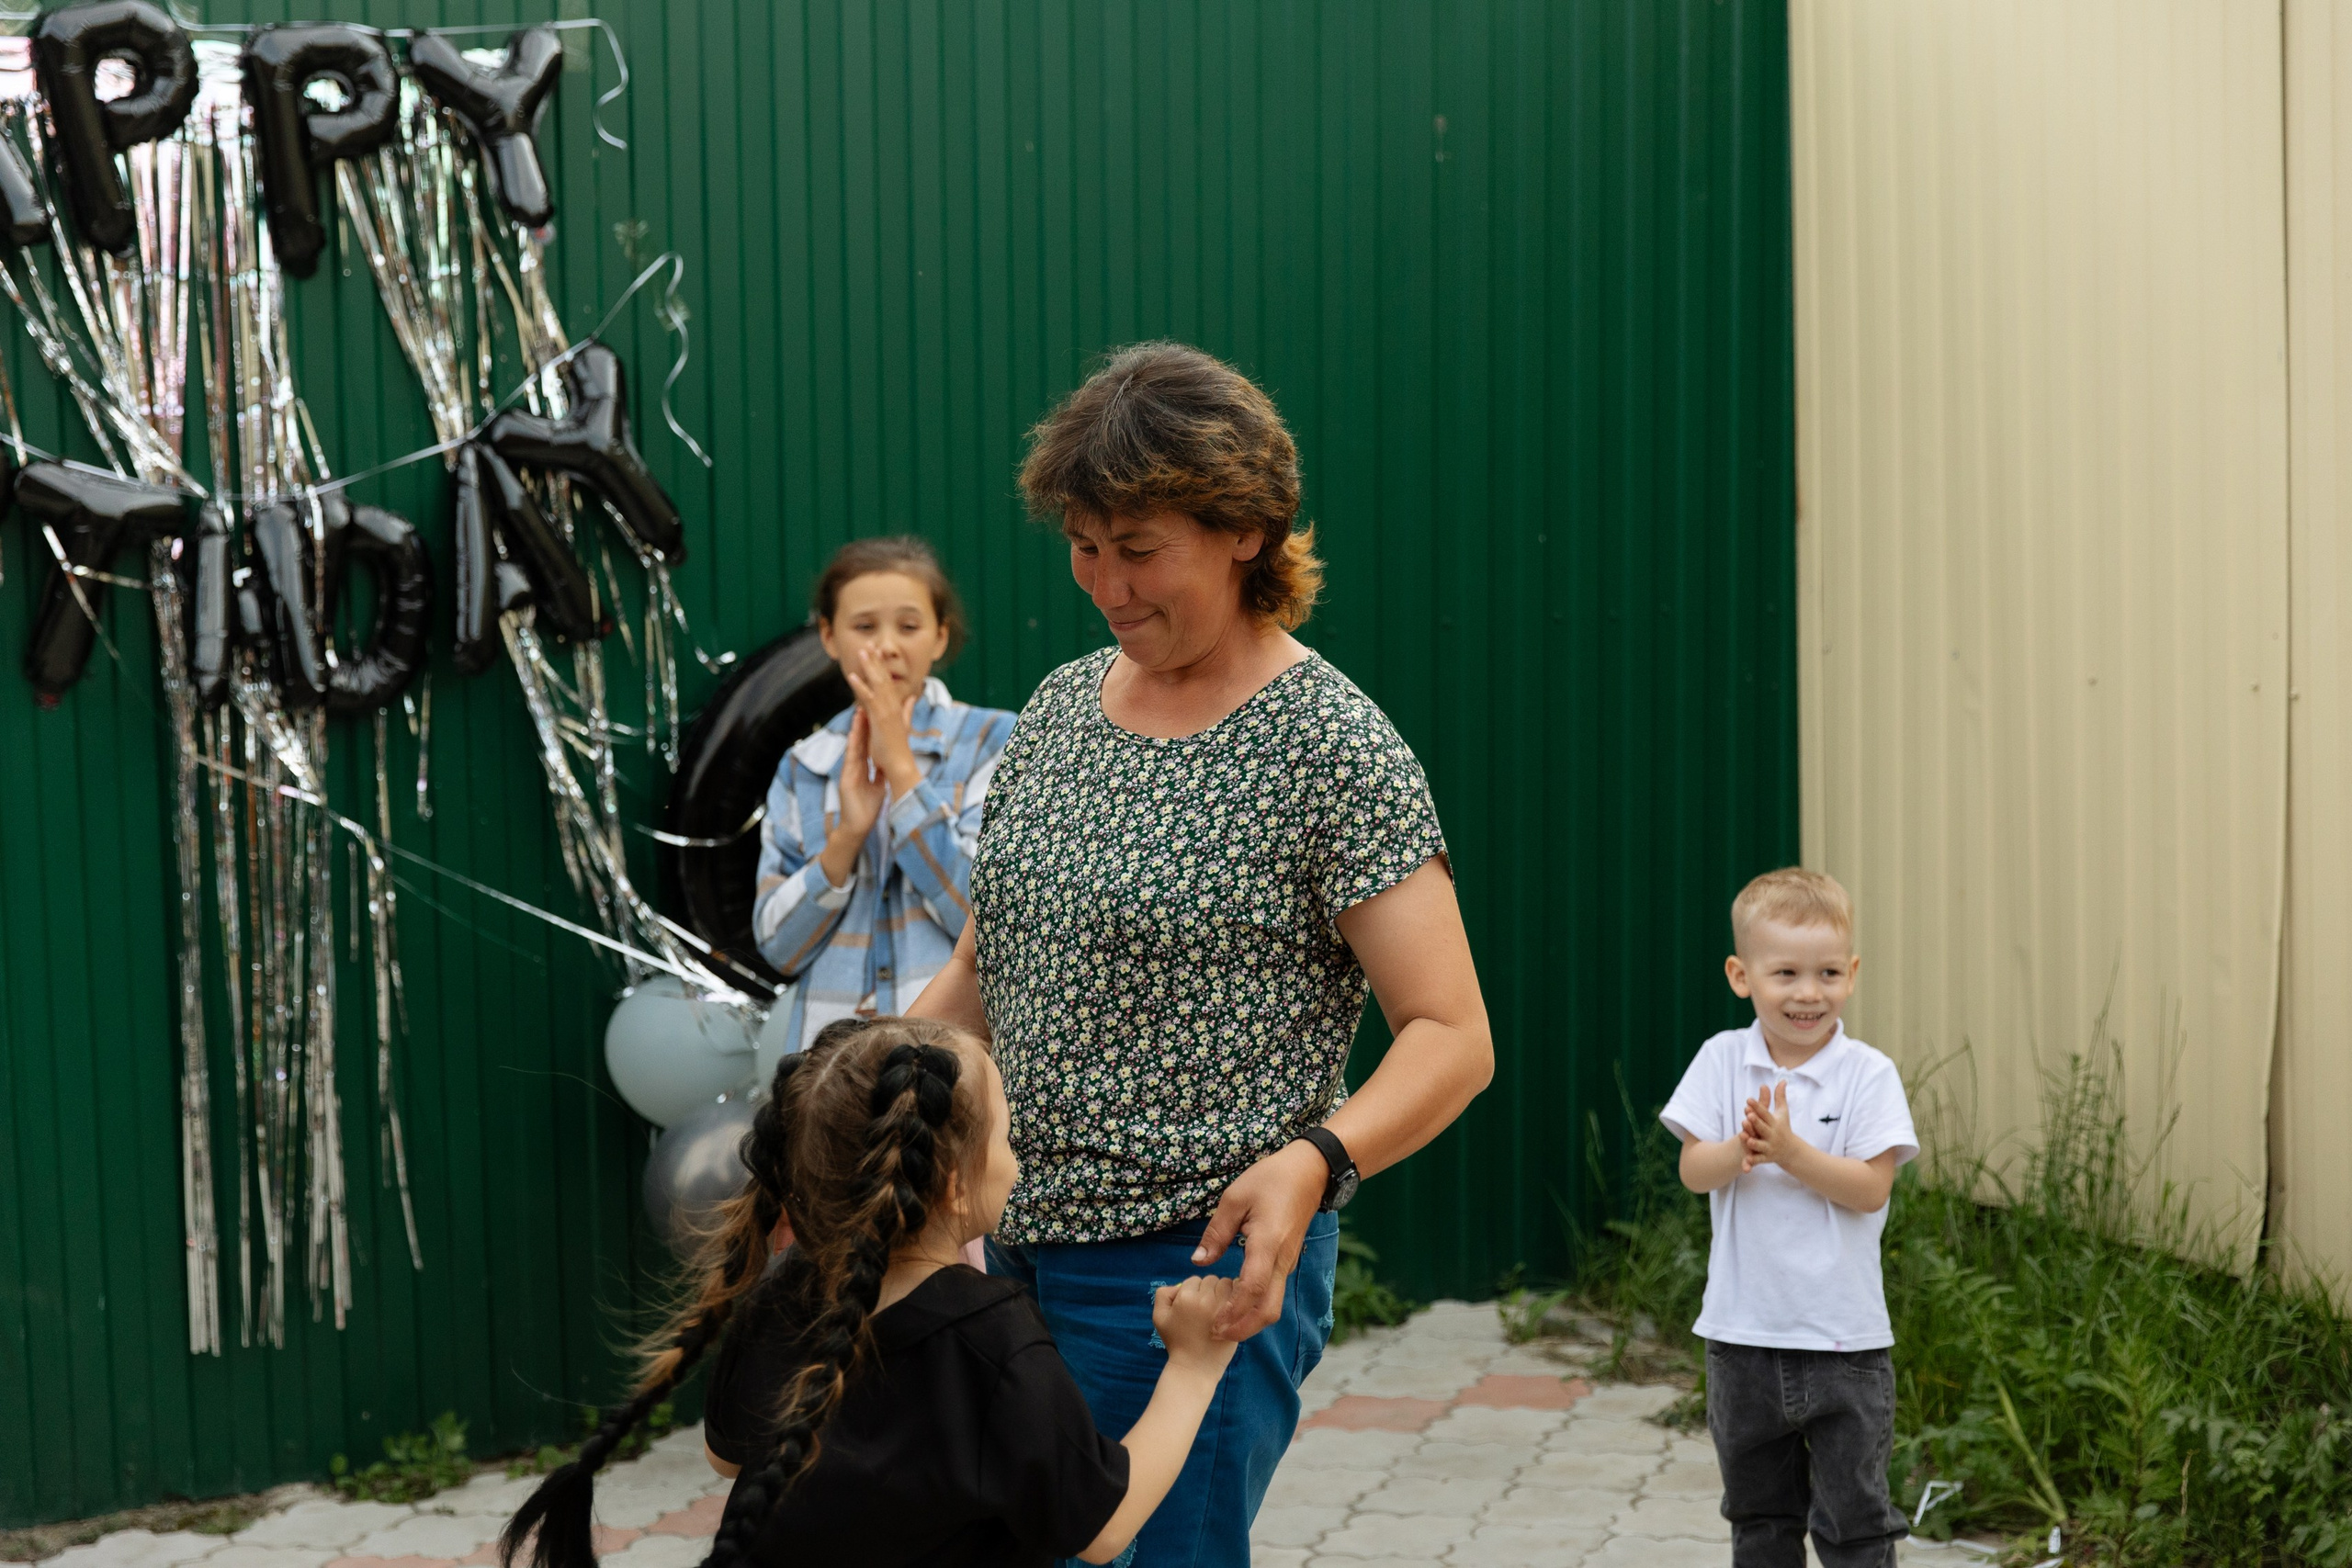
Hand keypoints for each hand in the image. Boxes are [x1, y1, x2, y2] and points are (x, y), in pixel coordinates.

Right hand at [834, 707, 883, 839]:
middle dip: (863, 723)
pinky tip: (853, 735)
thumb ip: (881, 774)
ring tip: (859, 712)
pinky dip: (852, 747)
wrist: (858, 827)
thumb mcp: (878, 787)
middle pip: (860, 741)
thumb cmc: (867, 809)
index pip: (868, 744)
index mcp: (864, 768)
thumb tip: (888, 765)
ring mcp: (849, 771)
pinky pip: (850, 760)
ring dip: (856, 730)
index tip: (875, 713)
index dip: (871, 729)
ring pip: (854, 746)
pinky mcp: (846, 779)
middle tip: (866, 703)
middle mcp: (855, 767)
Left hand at [844, 645, 922, 796]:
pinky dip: (860, 686)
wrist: (900, 764)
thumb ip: (907, 709)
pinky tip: (853, 675)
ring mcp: (887, 710)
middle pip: (884, 678)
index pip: (888, 682)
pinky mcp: (880, 717)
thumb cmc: (898, 749)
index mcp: (897, 706)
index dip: (883, 666)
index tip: (878, 652)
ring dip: (869, 666)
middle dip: (876, 660)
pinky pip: (868, 697)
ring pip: (878, 683)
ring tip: (862, 651)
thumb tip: (913, 697)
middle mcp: (893, 705)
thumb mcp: (903, 725)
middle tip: (870, 644)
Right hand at [1152, 1276, 1240, 1375]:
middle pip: (1211, 1280)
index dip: (1193, 1292)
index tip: (1192, 1308)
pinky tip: (1229, 1313)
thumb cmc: (1176, 1342)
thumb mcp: (1159, 1317)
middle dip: (1209, 1291)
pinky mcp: (1236, 1316)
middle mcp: (1205, 1299)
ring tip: (1217, 1311)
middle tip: (1205, 1310)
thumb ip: (1164, 1294)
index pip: (1194, 1280)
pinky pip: (1239, 1297)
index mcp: (1186, 1297)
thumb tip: (1181, 1285)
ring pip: (1226, 1285)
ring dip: (1223, 1294)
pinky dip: (1235, 1301)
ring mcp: (1222, 1307)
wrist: (1194, 1367)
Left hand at [1193, 1141, 1326, 1339]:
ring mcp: (1287, 1263)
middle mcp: (1281, 1260)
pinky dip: (1255, 1306)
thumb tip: (1199, 1261)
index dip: (1233, 1312)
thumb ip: (1216, 1232)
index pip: (1252, 1289)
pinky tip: (1235, 1302)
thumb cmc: (1271, 1179)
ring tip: (1222, 1323)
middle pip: (1269, 1310)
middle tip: (1216, 1334)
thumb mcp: (1234, 1198)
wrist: (1310, 1172)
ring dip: (1249, 1320)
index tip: (1214, 1324)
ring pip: (1273, 1304)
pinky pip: (1272, 1292)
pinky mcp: (1286, 1261)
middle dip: (1244, 1329)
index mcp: (1267, 1244)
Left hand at [1742, 1081, 1802, 1168]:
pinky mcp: (1766, 1158)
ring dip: (1753, 1142)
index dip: (1757, 1107)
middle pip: (1763, 1128)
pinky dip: (1752, 1161)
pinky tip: (1745, 1161)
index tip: (1748, 1099)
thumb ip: (1779, 1097)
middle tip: (1748, 1116)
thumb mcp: (1782, 1112)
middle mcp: (1773, 1135)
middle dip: (1756, 1123)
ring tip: (1744, 1137)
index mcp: (1775, 1123)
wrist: (1791, 1151)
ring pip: (1760, 1145)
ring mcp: (1769, 1147)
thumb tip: (1782, 1080)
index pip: (1765, 1114)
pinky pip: (1758, 1160)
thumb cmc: (1783, 1127)